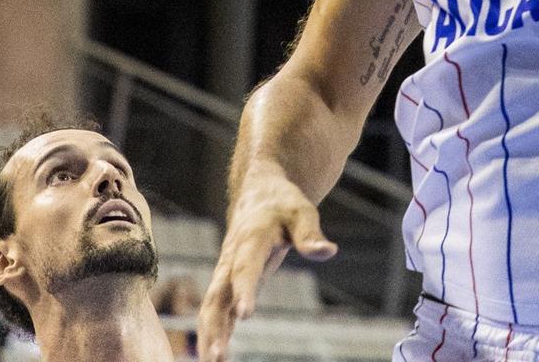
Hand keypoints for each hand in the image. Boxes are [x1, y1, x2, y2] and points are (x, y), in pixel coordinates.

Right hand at [198, 163, 336, 361]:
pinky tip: (216, 359)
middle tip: (216, 356)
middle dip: (214, 326)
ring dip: (209, 336)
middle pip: (218, 294)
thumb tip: (328, 250)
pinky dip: (215, 334)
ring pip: (211, 307)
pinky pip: (217, 312)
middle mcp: (231, 259)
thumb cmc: (283, 204)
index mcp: (250, 238)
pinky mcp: (228, 285)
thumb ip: (310, 233)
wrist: (259, 194)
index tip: (244, 314)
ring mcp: (226, 273)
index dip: (244, 290)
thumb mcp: (301, 212)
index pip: (246, 267)